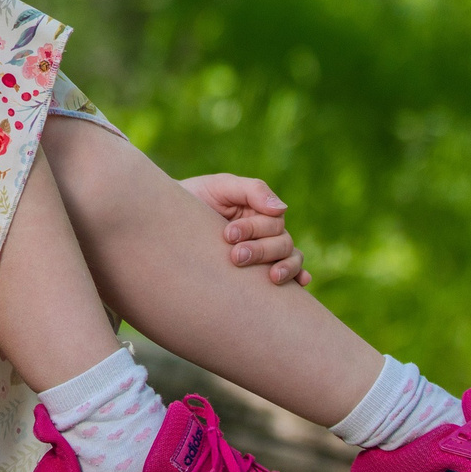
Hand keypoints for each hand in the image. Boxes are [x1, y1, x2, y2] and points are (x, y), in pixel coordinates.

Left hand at [180, 172, 304, 285]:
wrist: (167, 223)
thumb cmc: (194, 201)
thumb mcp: (220, 187)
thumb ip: (251, 190)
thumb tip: (282, 208)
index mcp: (260, 210)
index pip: (272, 221)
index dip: (254, 228)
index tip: (227, 234)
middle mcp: (267, 232)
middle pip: (282, 242)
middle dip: (261, 250)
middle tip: (236, 256)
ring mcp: (266, 252)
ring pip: (290, 258)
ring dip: (284, 267)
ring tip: (271, 277)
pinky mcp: (260, 273)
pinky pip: (291, 275)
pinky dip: (299, 277)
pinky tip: (302, 284)